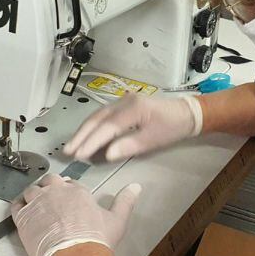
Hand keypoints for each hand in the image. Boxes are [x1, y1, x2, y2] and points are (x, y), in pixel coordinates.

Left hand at [10, 174, 141, 255]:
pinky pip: (16, 205)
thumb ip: (125, 201)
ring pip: (31, 191)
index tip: (70, 198)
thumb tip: (135, 187)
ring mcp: (37, 203)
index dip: (70, 190)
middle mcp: (56, 191)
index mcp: (77, 190)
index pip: (71, 183)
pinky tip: (22, 213)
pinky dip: (18, 207)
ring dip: (34, 196)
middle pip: (49, 181)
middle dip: (50, 188)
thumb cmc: (95, 240)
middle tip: (53, 201)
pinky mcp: (23, 217)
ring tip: (37, 207)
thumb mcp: (117, 220)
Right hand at [63, 94, 202, 161]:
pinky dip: (92, 126)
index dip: (91, 142)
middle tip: (67, 150)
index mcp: (132, 108)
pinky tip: (86, 134)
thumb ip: (129, 145)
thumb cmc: (172, 127)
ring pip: (97, 116)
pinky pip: (103, 115)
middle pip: (96, 119)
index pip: (106, 127)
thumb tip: (107, 154)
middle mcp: (124, 101)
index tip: (78, 154)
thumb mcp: (153, 139)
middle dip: (81, 135)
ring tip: (72, 145)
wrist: (187, 113)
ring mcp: (123, 101)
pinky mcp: (124, 105)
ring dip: (84, 130)